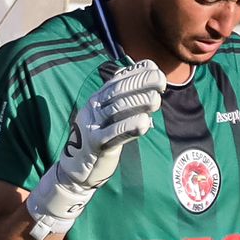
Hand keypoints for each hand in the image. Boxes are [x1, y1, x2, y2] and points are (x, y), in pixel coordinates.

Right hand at [25, 61, 166, 238]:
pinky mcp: (94, 143)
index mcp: (99, 99)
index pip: (119, 79)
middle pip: (118, 90)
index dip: (137, 72)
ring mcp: (92, 125)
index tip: (156, 69)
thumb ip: (129, 107)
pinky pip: (112, 133)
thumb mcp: (113, 120)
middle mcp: (94, 108)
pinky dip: (129, 126)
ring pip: (116, 109)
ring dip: (138, 102)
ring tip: (156, 100)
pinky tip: (145, 123)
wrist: (78, 170)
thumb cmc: (101, 142)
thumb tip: (154, 94)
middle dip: (141, 83)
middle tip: (161, 81)